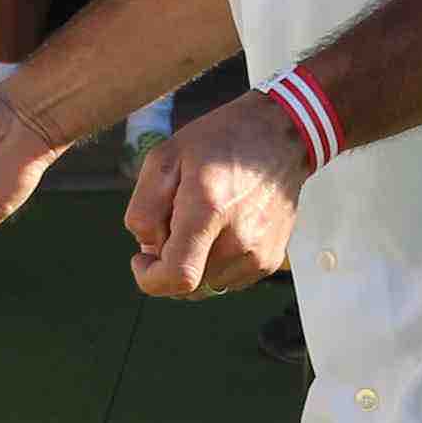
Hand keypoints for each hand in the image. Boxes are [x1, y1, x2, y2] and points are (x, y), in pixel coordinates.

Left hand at [126, 94, 307, 297]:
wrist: (279, 137)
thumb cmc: (220, 142)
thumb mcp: (164, 159)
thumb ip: (143, 209)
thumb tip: (149, 250)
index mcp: (209, 210)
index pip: (178, 277)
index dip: (150, 278)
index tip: (141, 258)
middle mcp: (239, 239)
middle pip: (187, 285)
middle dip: (169, 263)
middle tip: (173, 225)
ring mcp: (259, 254)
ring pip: (206, 285)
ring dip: (193, 264)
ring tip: (202, 222)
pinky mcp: (270, 260)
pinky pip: (228, 279)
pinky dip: (215, 263)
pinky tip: (221, 228)